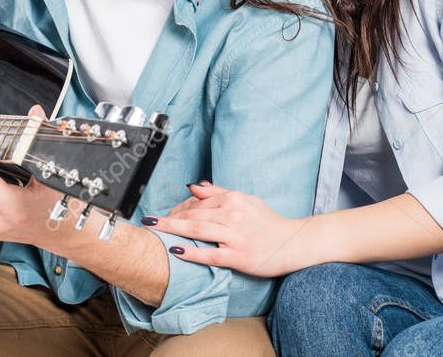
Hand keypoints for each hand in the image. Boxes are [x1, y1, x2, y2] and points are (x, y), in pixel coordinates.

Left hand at [147, 183, 308, 277]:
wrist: (292, 242)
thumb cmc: (268, 223)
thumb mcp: (246, 201)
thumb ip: (218, 192)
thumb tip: (193, 186)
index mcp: (234, 199)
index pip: (198, 202)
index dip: (178, 208)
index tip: (163, 215)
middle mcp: (234, 214)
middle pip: (193, 214)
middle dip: (169, 218)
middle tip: (150, 222)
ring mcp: (236, 235)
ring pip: (198, 230)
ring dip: (172, 229)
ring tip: (154, 229)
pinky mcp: (238, 256)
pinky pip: (210, 253)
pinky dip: (192, 251)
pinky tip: (176, 250)